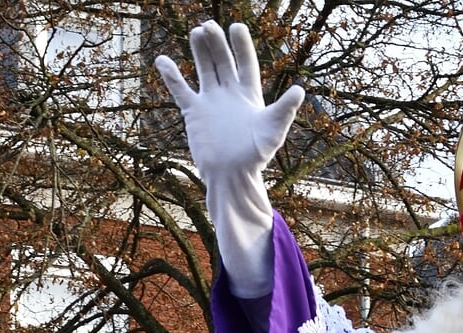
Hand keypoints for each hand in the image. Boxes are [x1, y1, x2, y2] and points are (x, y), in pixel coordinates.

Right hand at [154, 22, 304, 191]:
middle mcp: (230, 94)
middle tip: (209, 26)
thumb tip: (300, 90)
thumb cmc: (255, 156)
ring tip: (196, 32)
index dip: (241, 45)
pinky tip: (162, 60)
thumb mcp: (273, 130)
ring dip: (200, 52)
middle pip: (223, 61)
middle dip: (217, 43)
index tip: (236, 26)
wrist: (231, 176)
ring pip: (204, 70)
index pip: (246, 63)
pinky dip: (172, 76)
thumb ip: (284, 109)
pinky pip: (181, 90)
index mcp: (249, 95)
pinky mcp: (194, 112)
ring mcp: (211, 101)